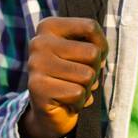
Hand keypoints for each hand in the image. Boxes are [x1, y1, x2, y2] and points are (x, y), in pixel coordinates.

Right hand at [22, 16, 107, 137]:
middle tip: (79, 78)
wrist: (50, 110)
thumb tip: (99, 56)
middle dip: (94, 70)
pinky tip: (67, 101)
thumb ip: (94, 45)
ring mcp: (36, 65)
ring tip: (72, 90)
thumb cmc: (72, 76)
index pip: (90, 26)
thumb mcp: (83, 53)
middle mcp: (39, 43)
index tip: (93, 58)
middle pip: (92, 53)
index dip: (102, 46)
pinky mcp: (37, 88)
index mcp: (48, 27)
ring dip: (87, 88)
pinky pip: (77, 93)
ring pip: (87, 75)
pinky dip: (79, 102)